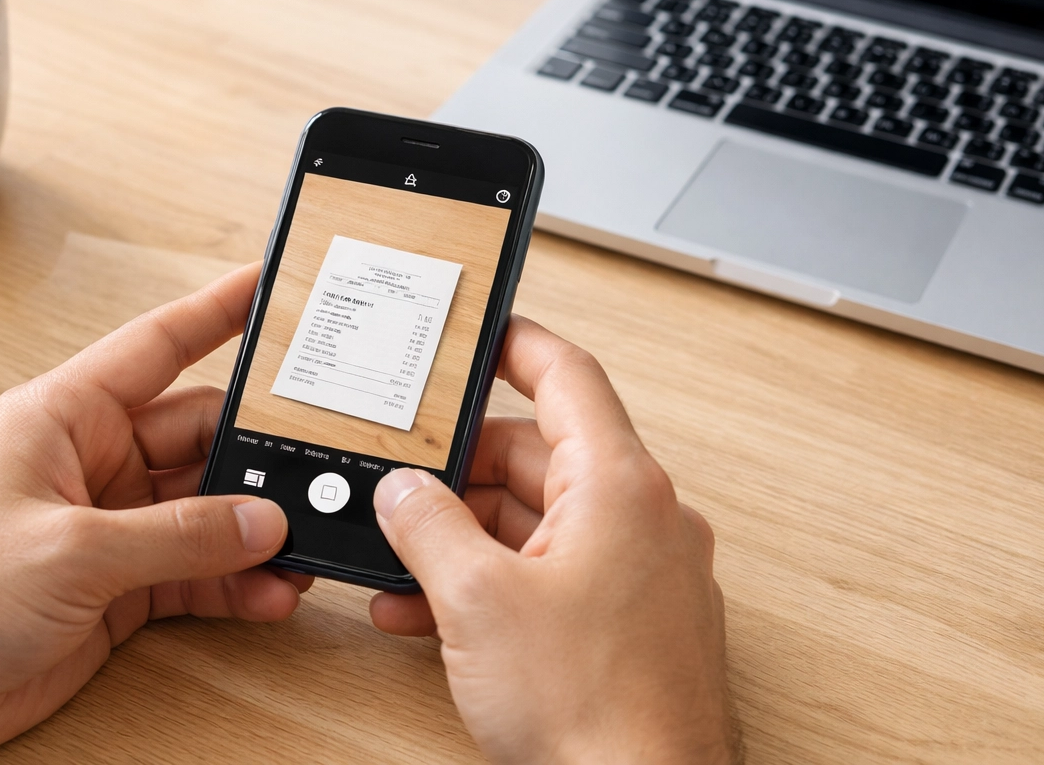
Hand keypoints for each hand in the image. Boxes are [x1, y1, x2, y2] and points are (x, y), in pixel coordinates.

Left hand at [0, 262, 309, 763]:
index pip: (158, 346)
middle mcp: (92, 462)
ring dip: (253, 532)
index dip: (217, 312)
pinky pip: (195, 571)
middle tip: (320, 466)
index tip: (271, 286)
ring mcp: (108, 526)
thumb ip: (175, 536)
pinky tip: (269, 593)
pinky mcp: (117, 586)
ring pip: (206, 511)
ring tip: (303, 547)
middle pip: (200, 437)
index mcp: (64, 416)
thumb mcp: (70, 552)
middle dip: (258, 456)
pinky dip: (235, 583)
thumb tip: (258, 521)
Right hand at [370, 316, 734, 764]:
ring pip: (537, 523)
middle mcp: (642, 519)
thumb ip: (427, 524)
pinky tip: (429, 614)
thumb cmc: (596, 712)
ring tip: (401, 561)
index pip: (566, 376)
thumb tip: (403, 490)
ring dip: (464, 537)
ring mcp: (641, 575)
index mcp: (619, 486)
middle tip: (401, 474)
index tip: (475, 331)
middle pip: (538, 454)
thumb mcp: (476, 600)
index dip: (513, 343)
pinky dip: (493, 583)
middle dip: (458, 467)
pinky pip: (552, 576)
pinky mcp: (629, 624)